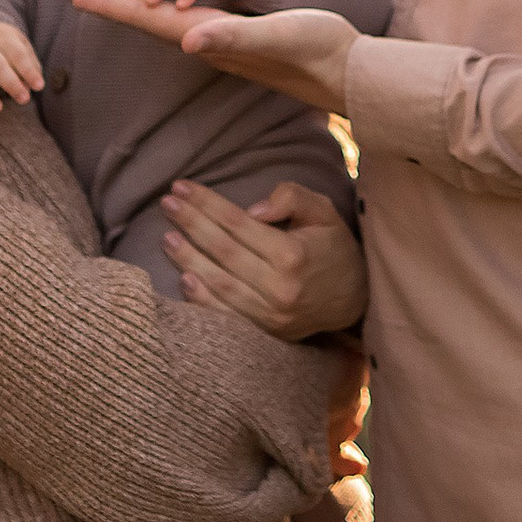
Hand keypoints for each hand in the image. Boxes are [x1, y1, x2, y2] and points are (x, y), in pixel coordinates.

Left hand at [65, 0, 356, 117]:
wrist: (349, 75)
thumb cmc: (317, 52)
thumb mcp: (276, 36)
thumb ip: (234, 37)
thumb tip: (187, 40)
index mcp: (210, 38)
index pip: (149, 20)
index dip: (110, 6)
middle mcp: (209, 44)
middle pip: (148, 22)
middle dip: (110, 7)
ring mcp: (223, 46)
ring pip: (165, 25)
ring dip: (134, 12)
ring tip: (108, 0)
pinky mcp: (240, 44)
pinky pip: (188, 26)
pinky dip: (166, 15)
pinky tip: (167, 14)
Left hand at [160, 179, 366, 338]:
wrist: (356, 299)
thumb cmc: (334, 246)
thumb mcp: (323, 211)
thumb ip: (291, 198)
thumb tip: (252, 210)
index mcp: (293, 254)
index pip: (237, 224)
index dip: (206, 203)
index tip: (181, 187)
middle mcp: (280, 288)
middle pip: (223, 251)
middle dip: (190, 224)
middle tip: (165, 203)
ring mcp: (272, 316)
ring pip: (219, 285)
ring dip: (188, 260)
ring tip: (165, 237)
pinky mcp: (267, 334)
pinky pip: (227, 318)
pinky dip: (202, 301)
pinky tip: (183, 280)